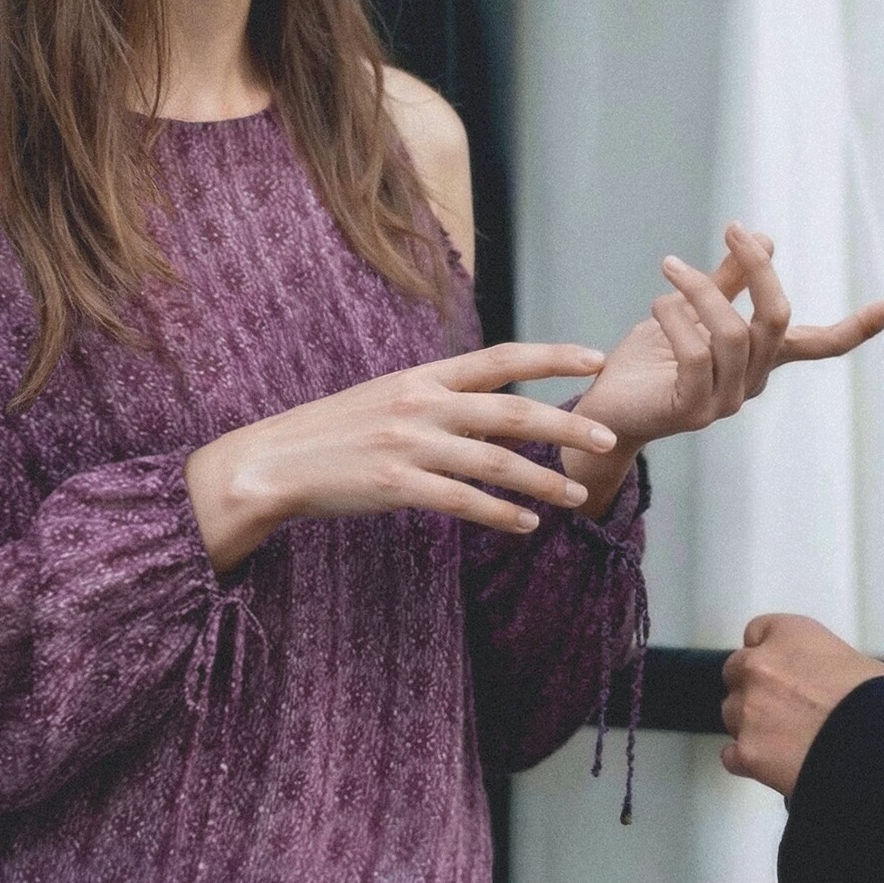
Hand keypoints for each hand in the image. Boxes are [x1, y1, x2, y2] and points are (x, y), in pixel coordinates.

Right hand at [185, 343, 620, 573]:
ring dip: (543, 481)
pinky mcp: (398, 485)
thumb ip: (436, 397)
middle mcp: (422, 403)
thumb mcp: (387, 396)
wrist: (276, 461)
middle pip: (511, 411)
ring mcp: (410, 444)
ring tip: (578, 497)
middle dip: (566, 422)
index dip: (551, 356)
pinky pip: (463, 501)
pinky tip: (525, 526)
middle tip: (608, 435)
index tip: (595, 358)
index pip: (500, 358)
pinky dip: (500, 514)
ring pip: (496, 462)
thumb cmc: (334, 432)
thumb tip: (487, 404)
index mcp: (423, 376)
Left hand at [565, 223, 883, 512]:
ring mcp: (726, 402)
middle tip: (734, 229)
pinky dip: (677, 319)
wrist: (604, 410)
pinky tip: (657, 304)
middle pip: (777, 319)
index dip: (860, 326)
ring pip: (734, 333)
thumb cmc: (647, 361)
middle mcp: (753, 382)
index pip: (822, 343)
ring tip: (670, 267)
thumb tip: (764, 238)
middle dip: (760, 268)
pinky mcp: (692, 411)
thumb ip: (727, 280)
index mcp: (761, 359)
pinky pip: (696, 356)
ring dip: (701, 289)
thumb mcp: (689, 309)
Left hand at [721, 613, 883, 795]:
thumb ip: (826, 666)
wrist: (883, 750)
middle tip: (783, 709)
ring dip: (753, 726)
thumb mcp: (861, 667)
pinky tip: (774, 768)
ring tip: (789, 743)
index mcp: (789, 634)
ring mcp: (749, 708)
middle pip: (737, 672)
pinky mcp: (748, 750)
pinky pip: (732, 755)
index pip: (758, 633)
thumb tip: (828, 686)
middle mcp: (760, 665)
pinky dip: (749, 762)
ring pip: (733, 714)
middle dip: (755, 688)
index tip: (780, 670)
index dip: (770, 655)